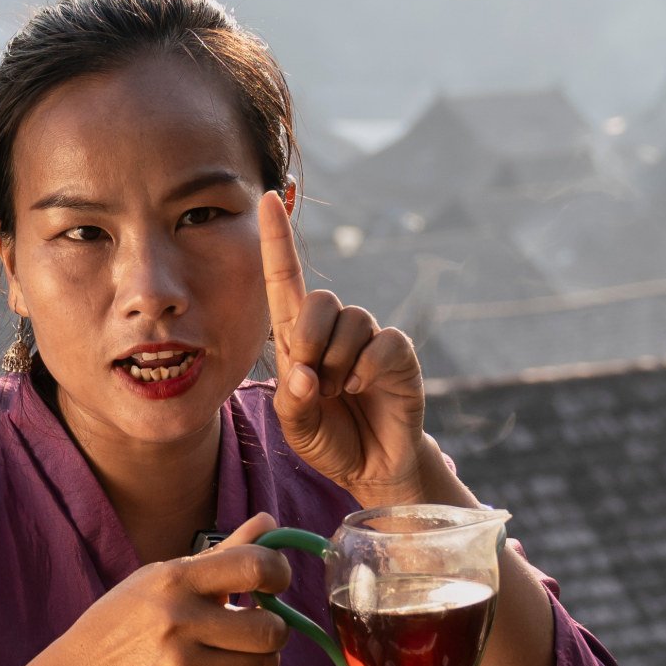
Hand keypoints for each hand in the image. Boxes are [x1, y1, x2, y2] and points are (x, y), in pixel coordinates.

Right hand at [46, 515, 297, 665]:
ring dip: (263, 657)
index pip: (254, 566)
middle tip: (259, 625)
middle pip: (271, 629)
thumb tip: (270, 522)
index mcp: (176, 579)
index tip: (275, 583)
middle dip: (275, 627)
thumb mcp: (166, 575)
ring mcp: (184, 665)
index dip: (279, 573)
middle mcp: (180, 621)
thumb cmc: (130, 616)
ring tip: (243, 650)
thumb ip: (223, 553)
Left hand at [261, 188, 429, 500]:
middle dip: (309, 340)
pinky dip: (366, 369)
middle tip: (312, 381)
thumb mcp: (296, 426)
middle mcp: (333, 329)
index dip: (277, 239)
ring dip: (337, 363)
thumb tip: (304, 373)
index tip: (267, 198)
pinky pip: (382, 343)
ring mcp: (368, 338)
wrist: (372, 467)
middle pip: (319, 298)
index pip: (285, 278)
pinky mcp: (398, 353)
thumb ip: (292, 402)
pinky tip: (361, 389)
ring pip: (350, 322)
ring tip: (337, 393)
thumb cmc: (328, 439)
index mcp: (298, 337)